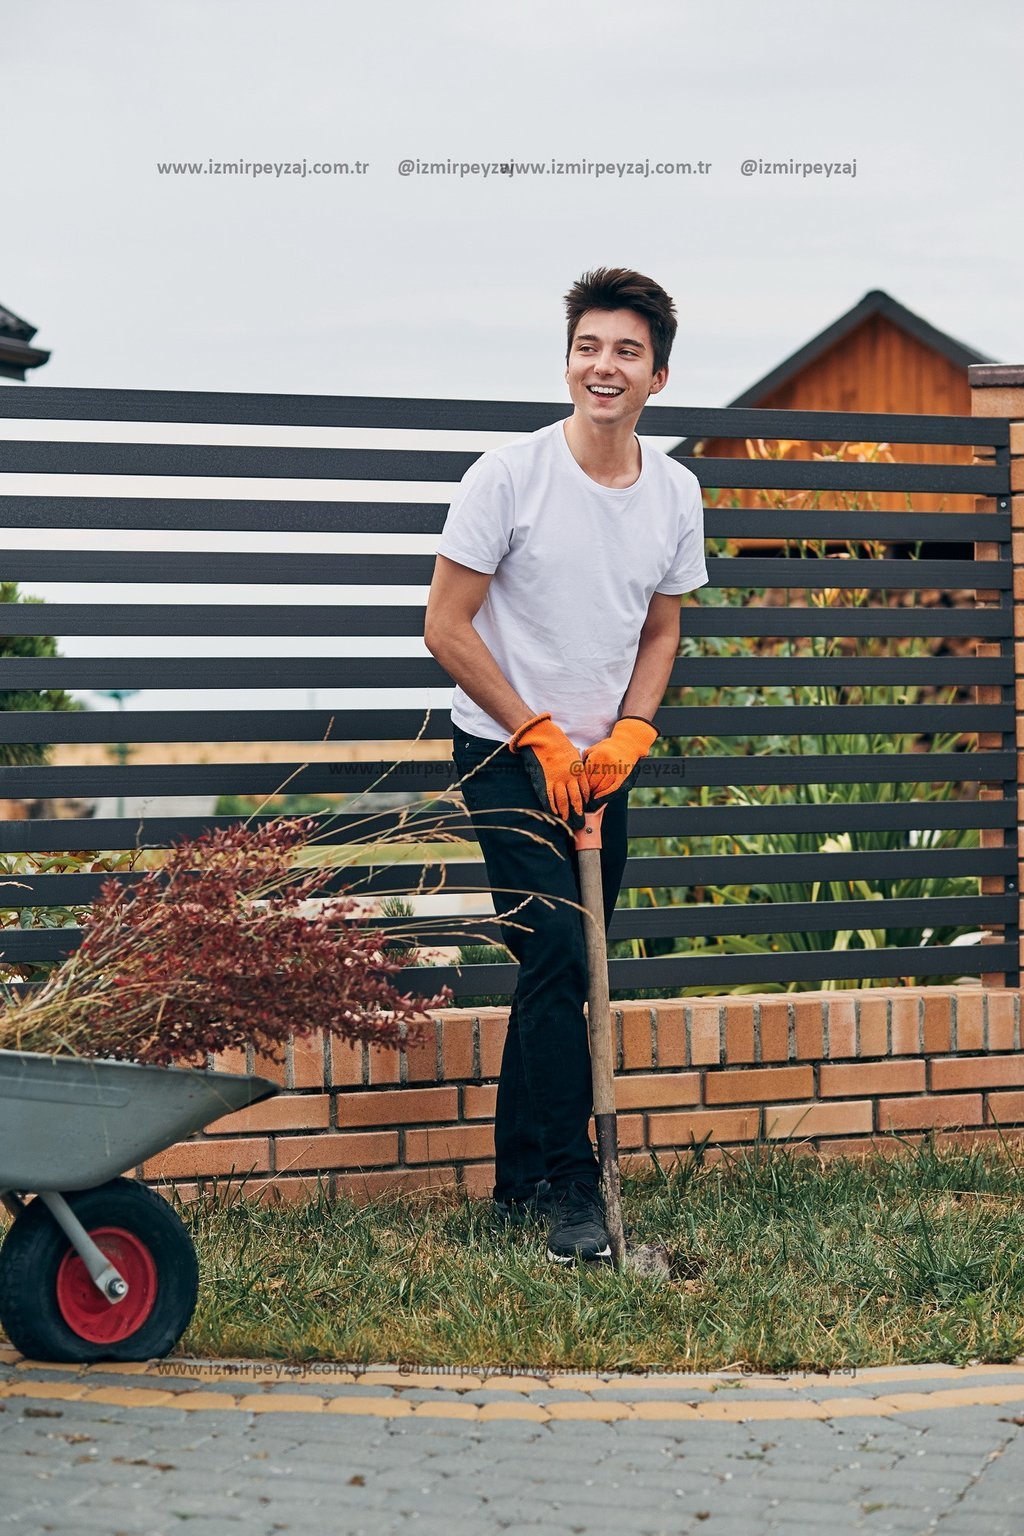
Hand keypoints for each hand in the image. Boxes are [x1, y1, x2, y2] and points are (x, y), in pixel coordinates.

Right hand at [508, 712, 590, 828]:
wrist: (543, 736)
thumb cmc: (558, 743)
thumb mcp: (572, 753)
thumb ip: (575, 766)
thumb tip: (577, 775)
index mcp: (578, 770)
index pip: (584, 790)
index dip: (585, 801)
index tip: (586, 809)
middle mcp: (569, 777)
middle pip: (575, 799)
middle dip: (578, 812)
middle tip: (580, 823)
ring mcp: (557, 779)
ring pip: (563, 800)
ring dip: (565, 812)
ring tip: (566, 822)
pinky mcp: (545, 780)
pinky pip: (549, 797)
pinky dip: (552, 806)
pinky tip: (554, 813)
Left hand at [582, 717, 658, 804]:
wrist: (627, 744)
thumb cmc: (606, 748)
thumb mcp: (592, 750)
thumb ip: (583, 760)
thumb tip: (573, 776)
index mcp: (596, 756)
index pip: (585, 775)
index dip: (580, 784)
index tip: (576, 789)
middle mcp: (606, 762)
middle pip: (593, 782)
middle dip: (587, 790)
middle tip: (582, 796)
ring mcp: (616, 769)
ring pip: (602, 787)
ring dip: (595, 794)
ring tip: (589, 798)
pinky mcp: (623, 775)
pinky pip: (613, 789)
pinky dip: (605, 795)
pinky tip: (598, 799)